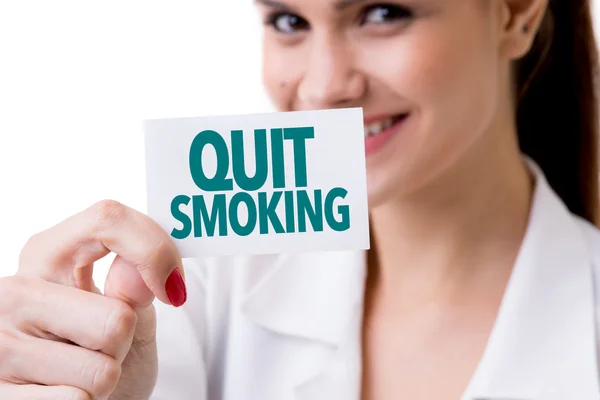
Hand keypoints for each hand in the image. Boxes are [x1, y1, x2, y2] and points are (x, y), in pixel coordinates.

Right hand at [0, 200, 185, 398]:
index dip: (154, 250)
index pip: (108, 219)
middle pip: (117, 318)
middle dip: (126, 338)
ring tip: (82, 368)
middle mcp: (13, 292)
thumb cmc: (103, 348)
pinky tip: (63, 390)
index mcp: (46, 253)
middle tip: (105, 342)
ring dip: (105, 377)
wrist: (83, 398)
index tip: (173, 288)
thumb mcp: (129, 308)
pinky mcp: (0, 395)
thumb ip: (135, 284)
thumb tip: (140, 272)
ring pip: (101, 369)